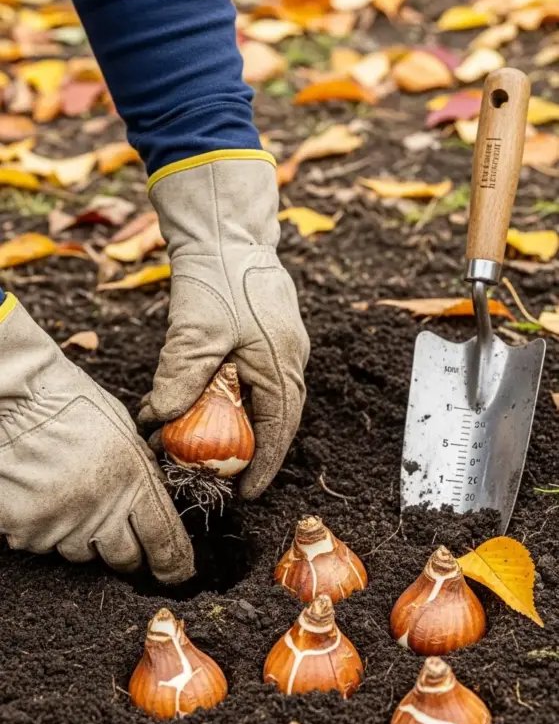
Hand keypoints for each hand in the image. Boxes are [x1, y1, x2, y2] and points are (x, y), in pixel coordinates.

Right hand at [0, 296, 193, 582]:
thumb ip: (141, 475)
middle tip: (114, 528)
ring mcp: (62, 524)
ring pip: (81, 553)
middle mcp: (102, 510)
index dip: (174, 565)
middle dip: (126, 550)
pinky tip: (41, 495)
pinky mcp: (26, 530)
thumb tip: (153, 505)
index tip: (176, 573)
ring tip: (69, 496)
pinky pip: (44, 543)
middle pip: (125, 558)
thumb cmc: (71, 406)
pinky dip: (44, 528)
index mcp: (135, 482)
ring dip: (81, 536)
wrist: (14, 398)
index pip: (164, 542)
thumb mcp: (124, 435)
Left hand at [139, 156, 309, 498]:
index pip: (278, 430)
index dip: (264, 466)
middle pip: (277, 421)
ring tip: (216, 452)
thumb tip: (159, 421)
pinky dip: (237, 403)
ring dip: (243, 428)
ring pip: (267, 403)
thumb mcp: (196, 330)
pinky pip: (257, 382)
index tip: (247, 495)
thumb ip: (180, 377)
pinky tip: (211, 409)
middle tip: (228, 481)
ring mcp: (281, 349)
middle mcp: (289, 361)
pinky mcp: (267, 338)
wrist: (226, 228)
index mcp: (282, 364)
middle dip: (254, 454)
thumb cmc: (217, 276)